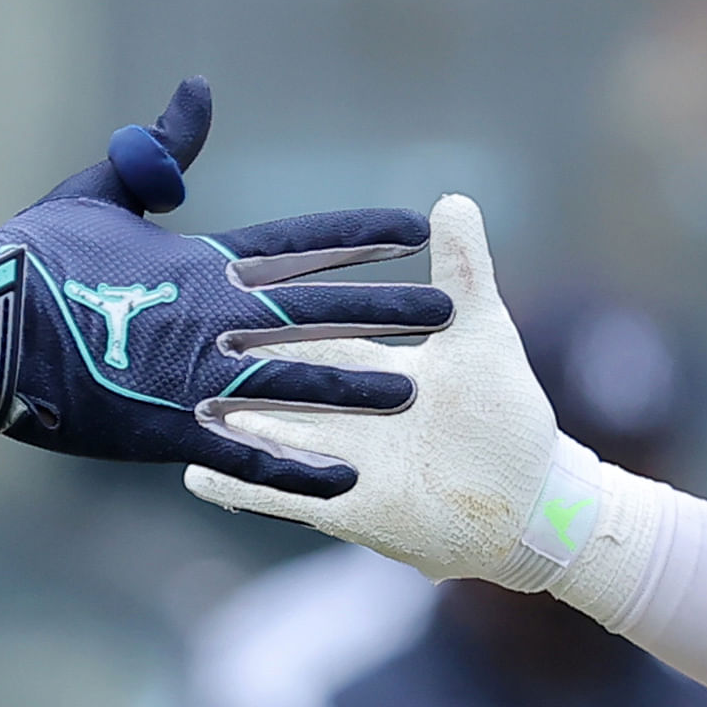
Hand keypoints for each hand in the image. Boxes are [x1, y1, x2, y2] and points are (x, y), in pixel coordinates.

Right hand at [0, 79, 443, 495]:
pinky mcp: (164, 428)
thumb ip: (158, 151)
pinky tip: (347, 480)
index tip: (414, 228)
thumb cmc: (30, 256)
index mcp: (199, 261)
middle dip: (387, 310)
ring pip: (296, 380)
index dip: (359, 238)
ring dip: (360, 385)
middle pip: (319, 311)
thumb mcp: (101, 192)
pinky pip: (244, 452)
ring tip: (418, 389)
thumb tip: (200, 88)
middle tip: (447, 311)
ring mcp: (190, 374)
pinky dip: (295, 467)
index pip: (299, 244)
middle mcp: (209, 315)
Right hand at [184, 198, 636, 608]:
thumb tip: (453, 197)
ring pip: (267, 434)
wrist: (530, 503)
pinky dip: (240, 486)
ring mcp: (338, 460)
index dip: (273, 306)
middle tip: (183, 332)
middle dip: (237, 358)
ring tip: (175, 399)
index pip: (308, 327)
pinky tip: (194, 474)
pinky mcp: (344, 509)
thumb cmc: (505, 414)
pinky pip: (280, 497)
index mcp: (362, 366)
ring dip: (225, 418)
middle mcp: (340, 412)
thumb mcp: (483, 331)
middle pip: (276, 378)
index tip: (225, 273)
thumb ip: (464, 268)